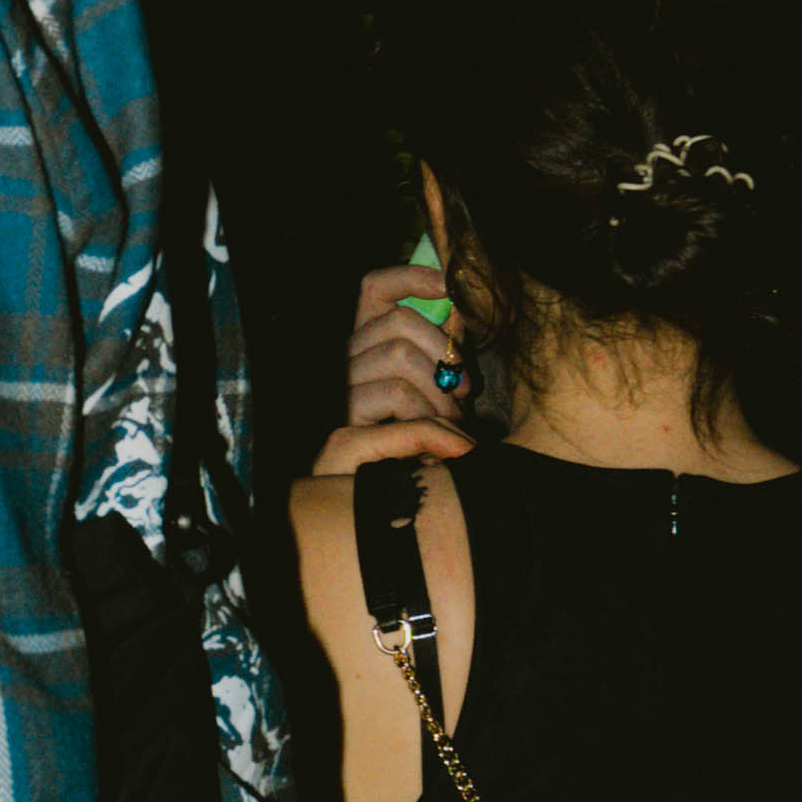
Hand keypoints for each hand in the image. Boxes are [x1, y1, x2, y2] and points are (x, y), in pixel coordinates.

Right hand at [313, 238, 474, 478]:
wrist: (383, 523)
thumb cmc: (415, 457)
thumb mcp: (436, 399)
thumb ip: (441, 359)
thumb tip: (458, 318)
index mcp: (365, 352)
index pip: (374, 290)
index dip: (411, 278)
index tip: (449, 287)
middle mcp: (342, 368)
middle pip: (396, 323)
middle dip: (442, 352)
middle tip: (463, 392)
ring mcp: (338, 399)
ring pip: (398, 359)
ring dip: (439, 393)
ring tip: (453, 426)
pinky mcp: (341, 433)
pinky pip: (396, 399)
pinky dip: (430, 420)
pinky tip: (447, 446)